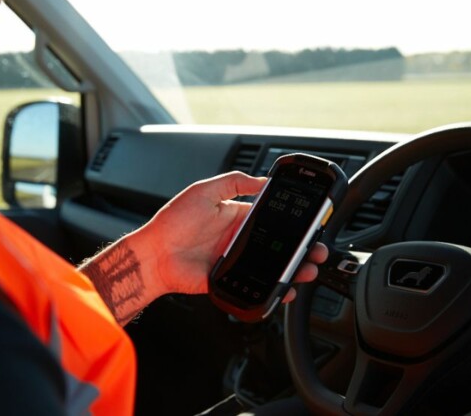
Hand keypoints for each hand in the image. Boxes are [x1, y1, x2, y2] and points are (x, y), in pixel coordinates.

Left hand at [132, 171, 328, 300]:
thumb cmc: (172, 222)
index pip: (271, 218)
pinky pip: (256, 286)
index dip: (291, 222)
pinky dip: (274, 289)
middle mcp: (238, 239)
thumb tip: (262, 180)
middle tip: (317, 250)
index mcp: (235, 217)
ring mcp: (235, 261)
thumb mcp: (203, 191)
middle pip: (278, 245)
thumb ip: (234, 182)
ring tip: (309, 269)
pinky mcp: (229, 280)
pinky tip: (287, 289)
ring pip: (272, 266)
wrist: (153, 255)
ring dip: (293, 269)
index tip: (309, 224)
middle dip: (301, 248)